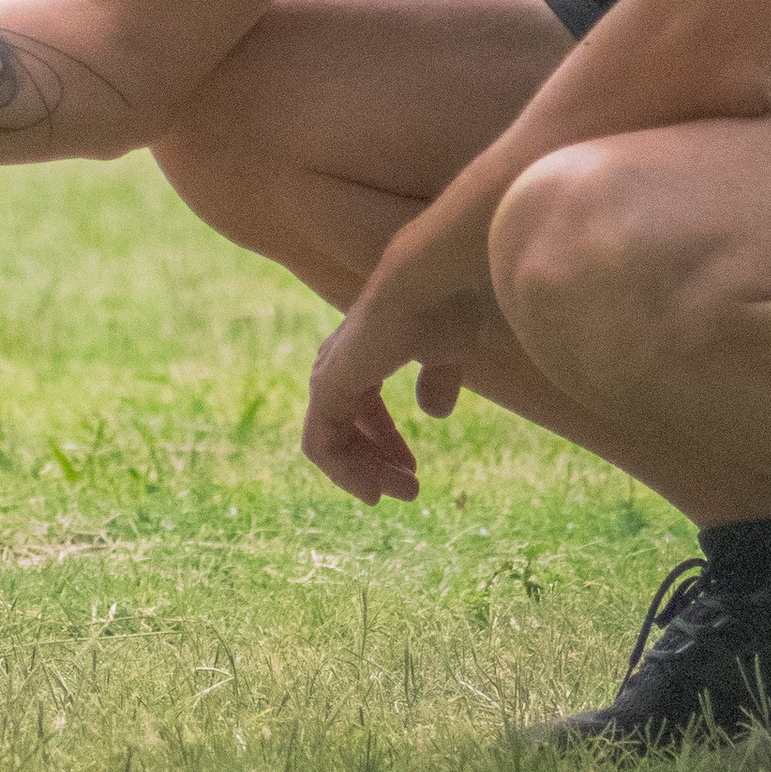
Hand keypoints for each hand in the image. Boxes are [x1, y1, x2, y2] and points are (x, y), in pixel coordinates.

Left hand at [302, 270, 487, 505]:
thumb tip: (433, 413)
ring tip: (401, 494)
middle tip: (409, 492)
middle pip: (345, 428)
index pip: (362, 406)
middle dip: (376, 463)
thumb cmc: (447, 303)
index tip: (412, 469)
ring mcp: (328, 375)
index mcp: (364, 352)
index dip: (385, 441)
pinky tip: (374, 488)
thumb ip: (438, 380)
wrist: (431, 277)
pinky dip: (345, 472)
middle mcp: (339, 364)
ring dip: (363, 474)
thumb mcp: (448, 351)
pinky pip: (321, 446)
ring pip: (331, 444)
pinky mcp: (325, 387)